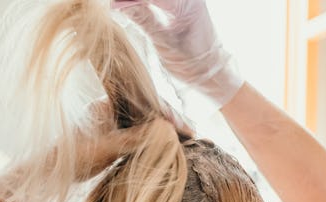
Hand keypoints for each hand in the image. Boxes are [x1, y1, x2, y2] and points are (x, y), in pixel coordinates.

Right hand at [113, 0, 243, 107]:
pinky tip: (131, 7)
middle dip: (132, 0)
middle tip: (115, 6)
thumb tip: (116, 4)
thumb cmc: (193, 63)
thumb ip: (142, 19)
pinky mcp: (182, 1)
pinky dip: (144, 2)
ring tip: (121, 8)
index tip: (112, 5)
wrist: (213, 71)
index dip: (129, 0)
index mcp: (188, 3)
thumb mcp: (163, 44)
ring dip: (137, 2)